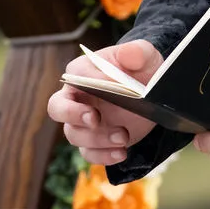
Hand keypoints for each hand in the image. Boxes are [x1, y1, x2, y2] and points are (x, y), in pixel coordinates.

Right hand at [47, 39, 162, 165]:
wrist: (152, 94)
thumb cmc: (142, 70)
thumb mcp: (146, 57)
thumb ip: (138, 52)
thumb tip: (129, 52)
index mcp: (84, 71)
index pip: (75, 75)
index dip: (90, 83)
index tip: (114, 87)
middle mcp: (77, 97)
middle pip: (57, 108)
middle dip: (72, 115)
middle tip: (95, 118)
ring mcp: (83, 122)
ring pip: (74, 134)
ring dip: (98, 138)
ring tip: (123, 137)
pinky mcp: (94, 141)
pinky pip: (89, 153)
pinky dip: (104, 156)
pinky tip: (121, 153)